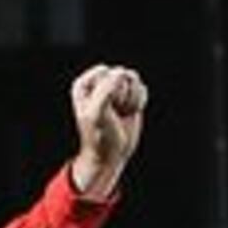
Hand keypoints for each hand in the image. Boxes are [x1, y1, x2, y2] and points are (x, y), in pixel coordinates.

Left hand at [67, 64, 148, 197]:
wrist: (110, 155)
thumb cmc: (99, 136)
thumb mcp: (97, 113)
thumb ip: (107, 89)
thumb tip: (123, 72)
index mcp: (85, 84)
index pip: (105, 72)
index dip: (109, 91)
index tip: (104, 108)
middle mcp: (99, 82)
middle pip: (121, 74)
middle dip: (123, 96)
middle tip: (114, 113)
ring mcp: (115, 88)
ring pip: (134, 80)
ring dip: (132, 100)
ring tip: (121, 113)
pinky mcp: (129, 95)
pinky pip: (142, 89)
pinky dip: (139, 103)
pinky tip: (129, 113)